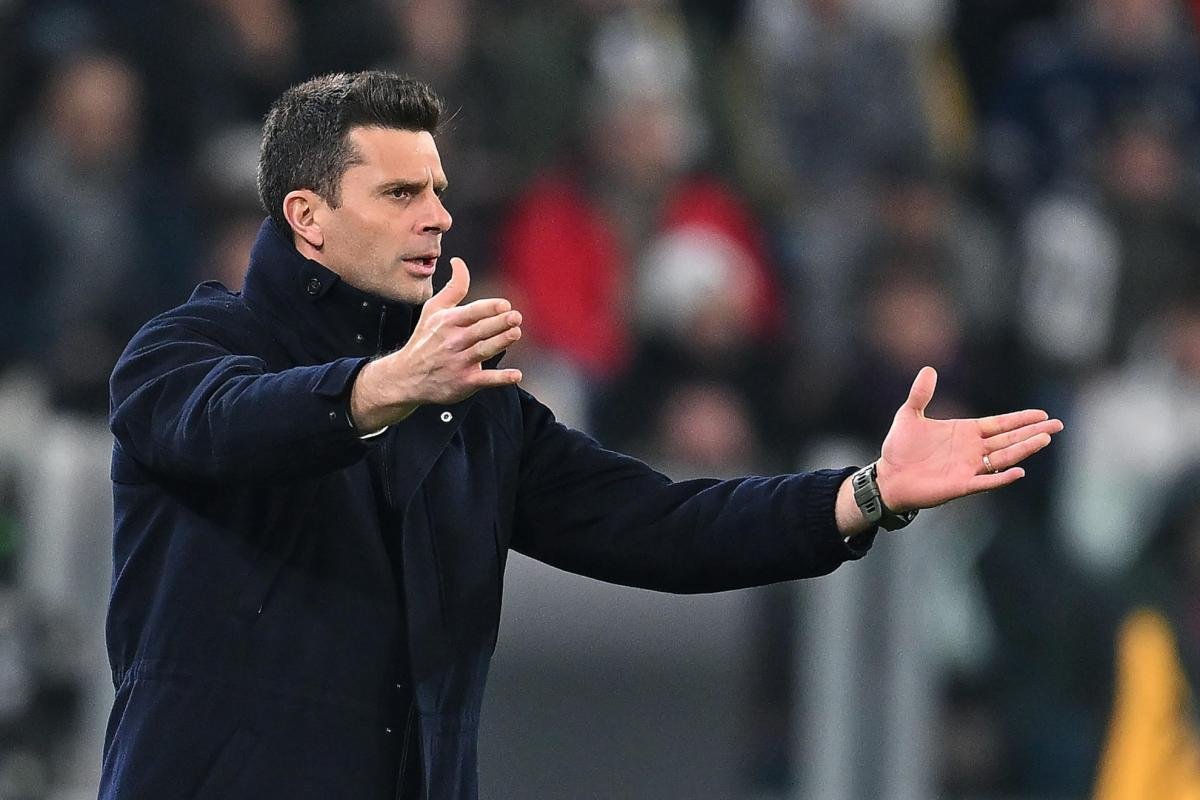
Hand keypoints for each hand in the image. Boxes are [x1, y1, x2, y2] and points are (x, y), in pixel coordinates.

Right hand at [349, 257, 522, 430]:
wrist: (406, 377)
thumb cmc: (424, 340)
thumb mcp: (433, 310)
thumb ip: (452, 287)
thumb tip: (459, 262)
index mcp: (447, 322)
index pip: (470, 312)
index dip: (488, 308)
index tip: (505, 304)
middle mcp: (452, 342)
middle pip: (479, 331)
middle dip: (498, 323)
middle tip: (516, 317)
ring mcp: (458, 363)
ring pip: (482, 351)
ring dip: (500, 343)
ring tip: (515, 334)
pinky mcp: (464, 383)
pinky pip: (484, 379)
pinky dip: (500, 378)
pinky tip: (516, 375)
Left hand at [874, 366, 1062, 511]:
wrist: (888, 477)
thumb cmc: (900, 449)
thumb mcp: (909, 415)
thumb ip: (921, 394)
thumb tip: (928, 369)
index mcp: (965, 432)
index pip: (999, 424)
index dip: (1020, 419)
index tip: (1042, 414)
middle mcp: (972, 450)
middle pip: (1009, 439)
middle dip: (1033, 432)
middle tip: (1058, 425)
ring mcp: (969, 468)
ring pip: (1004, 457)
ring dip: (1024, 449)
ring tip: (1045, 439)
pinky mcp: (961, 485)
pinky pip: (987, 481)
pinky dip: (1002, 477)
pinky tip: (1019, 471)